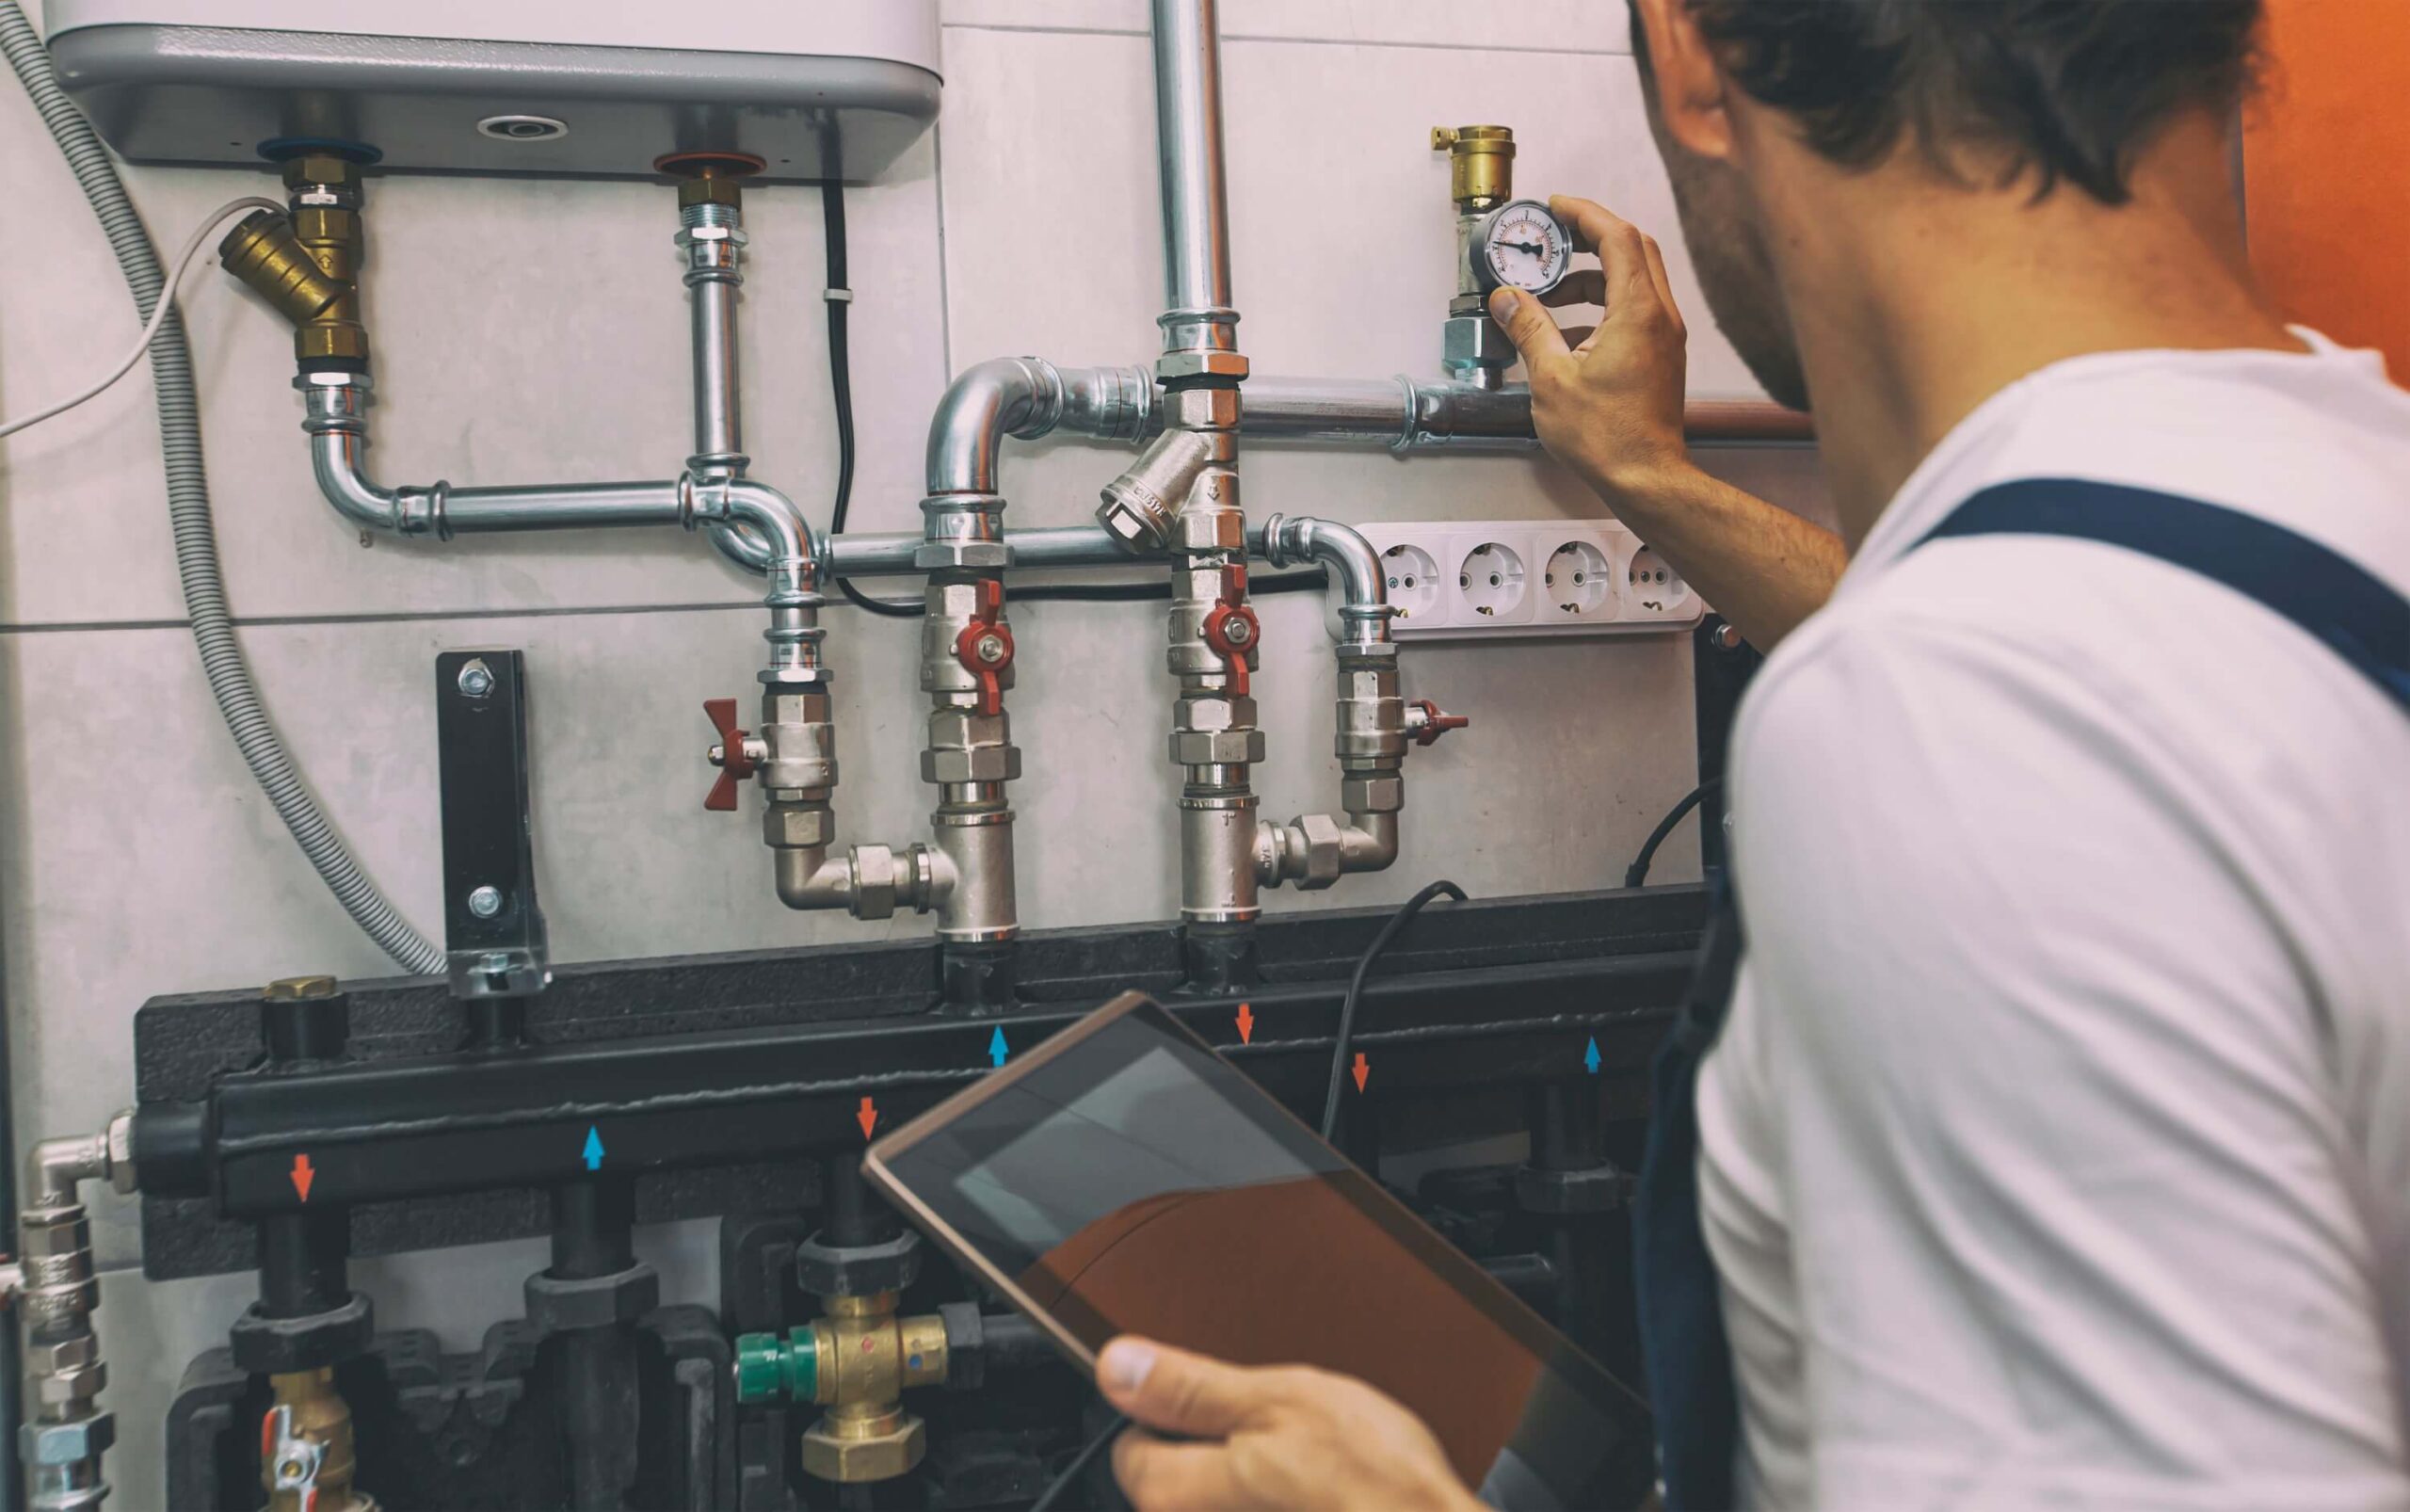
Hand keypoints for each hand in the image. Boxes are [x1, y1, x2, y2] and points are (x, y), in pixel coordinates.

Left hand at [1099, 1336, 1480, 1511]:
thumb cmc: (1371, 1479)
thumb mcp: (1276, 1399)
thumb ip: (1186, 1386)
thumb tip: (1117, 1364)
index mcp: (1171, 1495)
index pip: (1127, 1443)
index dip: (1169, 1404)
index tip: (1214, 1391)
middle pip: (1177, 1472)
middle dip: (1219, 1439)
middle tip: (1276, 1420)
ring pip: (1226, 1490)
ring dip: (1257, 1467)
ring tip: (1310, 1452)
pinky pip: (1266, 1503)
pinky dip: (1287, 1493)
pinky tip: (1323, 1482)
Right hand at [1488, 195, 1694, 502]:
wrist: (1645, 478)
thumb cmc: (1607, 438)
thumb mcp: (1551, 379)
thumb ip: (1529, 329)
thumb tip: (1508, 299)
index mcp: (1638, 311)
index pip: (1617, 237)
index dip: (1585, 214)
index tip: (1557, 208)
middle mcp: (1660, 316)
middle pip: (1633, 249)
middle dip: (1591, 237)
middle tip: (1555, 239)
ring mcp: (1665, 336)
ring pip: (1634, 281)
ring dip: (1592, 277)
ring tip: (1550, 293)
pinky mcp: (1661, 356)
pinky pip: (1634, 311)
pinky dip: (1602, 306)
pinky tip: (1568, 333)